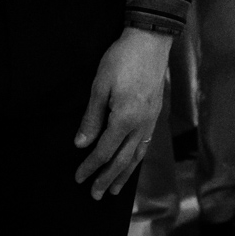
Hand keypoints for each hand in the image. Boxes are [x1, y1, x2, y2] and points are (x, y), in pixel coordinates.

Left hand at [73, 27, 171, 198]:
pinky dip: (137, 159)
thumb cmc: (122, 59)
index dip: (91, 166)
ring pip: (137, 155)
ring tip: (115, 190)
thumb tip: (81, 144)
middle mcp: (141, 125)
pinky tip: (132, 163)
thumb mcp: (100, 86)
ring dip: (124, 174)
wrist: (151, 40)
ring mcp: (151, 120)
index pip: (105, 151)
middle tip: (96, 195)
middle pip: (122, 159)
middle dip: (108, 179)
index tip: (79, 178)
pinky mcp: (155, 114)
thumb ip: (91, 118)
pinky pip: (146, 144)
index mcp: (125, 118)